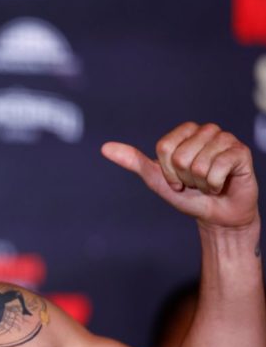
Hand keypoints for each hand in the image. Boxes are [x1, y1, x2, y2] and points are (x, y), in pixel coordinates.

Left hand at [101, 122, 258, 229]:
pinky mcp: (241, 152)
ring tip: (208, 183)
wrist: (216, 215)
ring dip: (201, 182)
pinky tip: (221, 185)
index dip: (167, 171)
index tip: (176, 180)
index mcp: (185, 132)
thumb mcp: (156, 179)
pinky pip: (218, 168)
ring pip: (199, 164)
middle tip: (195, 182)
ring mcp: (225, 139)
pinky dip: (215, 184)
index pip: (164, 147)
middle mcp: (206, 131)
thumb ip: (133, 161)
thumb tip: (105, 148)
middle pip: (180, 156)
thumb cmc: (187, 195)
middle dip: (184, 177)